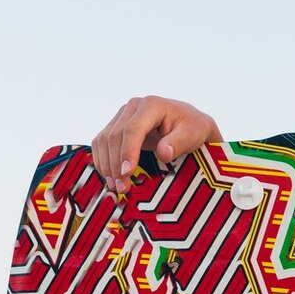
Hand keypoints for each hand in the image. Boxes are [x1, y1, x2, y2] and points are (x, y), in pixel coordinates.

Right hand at [91, 96, 220, 194]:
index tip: (127, 173)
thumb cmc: (192, 128)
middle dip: (115, 164)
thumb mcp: (192, 135)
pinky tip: (109, 176)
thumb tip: (164, 153)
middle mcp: (133, 107)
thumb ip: (178, 143)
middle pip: (115, 136)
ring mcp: (123, 115)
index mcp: (152, 105)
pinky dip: (103, 160)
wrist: (189, 123)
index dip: (127, 152)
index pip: (133, 129)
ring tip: (115, 186)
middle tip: (121, 187)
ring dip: (106, 165)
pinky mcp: (117, 125)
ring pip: (104, 140)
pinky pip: (102, 143)